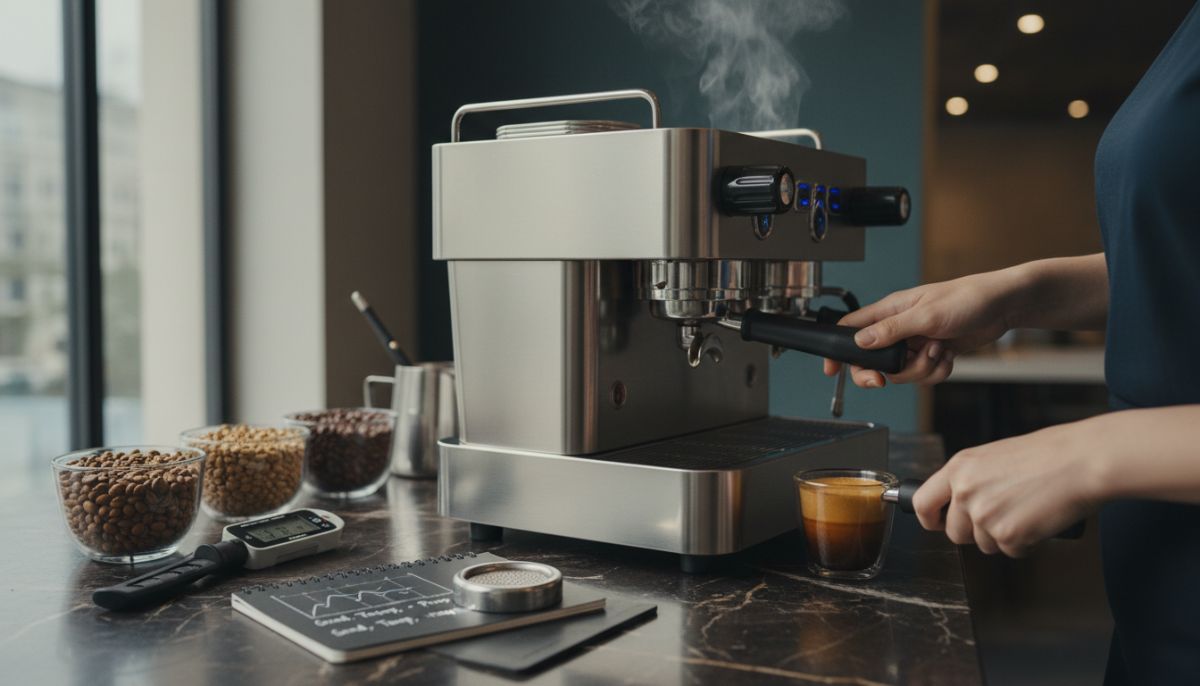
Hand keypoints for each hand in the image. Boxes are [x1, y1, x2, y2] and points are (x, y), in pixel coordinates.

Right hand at [823, 269, 1023, 387]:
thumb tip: (860, 342)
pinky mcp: (933, 353)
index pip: (851, 329)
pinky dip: (937, 372)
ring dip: (920, 370)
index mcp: (890, 311)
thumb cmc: (968, 298)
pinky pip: (924, 375)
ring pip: (901, 372)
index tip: (831, 370)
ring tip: (938, 351)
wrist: (1004, 306)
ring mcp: (916, 342)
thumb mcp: (926, 315)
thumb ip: (891, 330)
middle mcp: (900, 327)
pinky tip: (948, 356)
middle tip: (885, 380)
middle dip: (882, 373)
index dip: (838, 350)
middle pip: (873, 360)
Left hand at [911, 421, 1103, 556]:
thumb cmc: (1048, 456)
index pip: (923, 502)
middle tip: (1003, 517)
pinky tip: (1039, 520)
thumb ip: (971, 479)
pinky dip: (1026, 543)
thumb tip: (959, 503)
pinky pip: (1011, 551)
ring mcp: (984, 515)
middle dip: (976, 533)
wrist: (1082, 461)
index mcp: (960, 467)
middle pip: (955, 533)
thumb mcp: (994, 457)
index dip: (930, 519)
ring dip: (1004, 537)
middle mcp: (965, 491)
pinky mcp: (1008, 535)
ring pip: (984, 545)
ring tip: (1027, 510)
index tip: (939, 524)